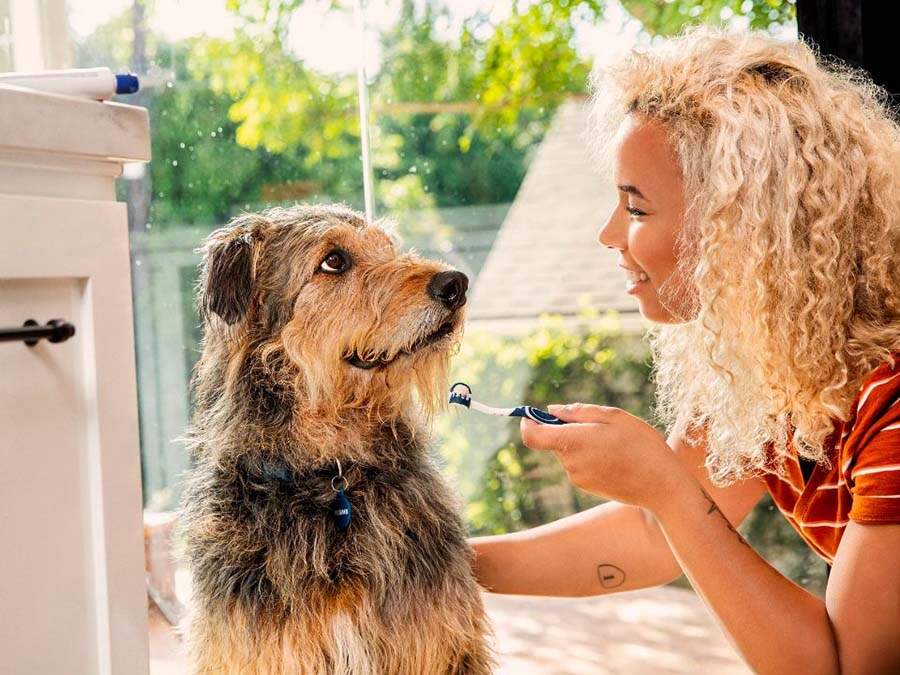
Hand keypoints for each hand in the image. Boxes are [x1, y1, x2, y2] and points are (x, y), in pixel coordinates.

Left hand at [520, 403, 687, 511]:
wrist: (662, 486)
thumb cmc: (641, 445)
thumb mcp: (613, 417)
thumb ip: (578, 412)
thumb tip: (551, 410)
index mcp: (573, 443)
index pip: (531, 436)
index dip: (528, 423)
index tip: (534, 414)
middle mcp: (570, 464)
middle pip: (553, 441)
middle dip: (566, 429)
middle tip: (598, 425)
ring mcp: (578, 478)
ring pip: (569, 452)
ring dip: (582, 443)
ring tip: (614, 442)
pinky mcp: (587, 487)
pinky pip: (580, 465)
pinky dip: (591, 457)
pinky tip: (616, 457)